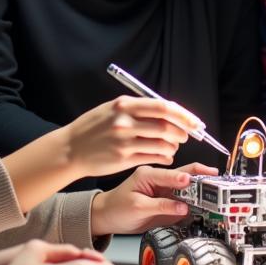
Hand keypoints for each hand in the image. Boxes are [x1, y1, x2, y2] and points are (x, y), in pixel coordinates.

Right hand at [61, 96, 203, 177]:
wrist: (71, 149)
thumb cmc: (93, 127)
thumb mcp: (112, 108)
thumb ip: (137, 108)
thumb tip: (167, 111)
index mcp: (124, 105)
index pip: (163, 107)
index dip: (183, 115)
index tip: (195, 121)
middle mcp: (125, 122)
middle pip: (166, 126)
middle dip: (182, 132)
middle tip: (186, 135)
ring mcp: (124, 142)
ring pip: (162, 144)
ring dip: (173, 146)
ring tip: (173, 146)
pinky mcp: (124, 159)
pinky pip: (153, 158)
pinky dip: (164, 156)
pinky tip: (164, 155)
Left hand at [90, 162, 216, 236]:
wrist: (107, 216)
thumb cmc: (117, 208)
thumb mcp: (138, 207)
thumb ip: (161, 206)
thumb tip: (183, 207)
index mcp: (149, 174)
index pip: (173, 174)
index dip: (188, 178)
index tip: (201, 183)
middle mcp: (159, 179)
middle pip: (185, 175)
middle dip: (203, 178)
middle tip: (218, 183)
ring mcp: (164, 190)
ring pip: (188, 188)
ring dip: (201, 191)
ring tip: (217, 194)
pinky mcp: (167, 201)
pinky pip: (184, 201)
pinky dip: (195, 203)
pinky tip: (205, 206)